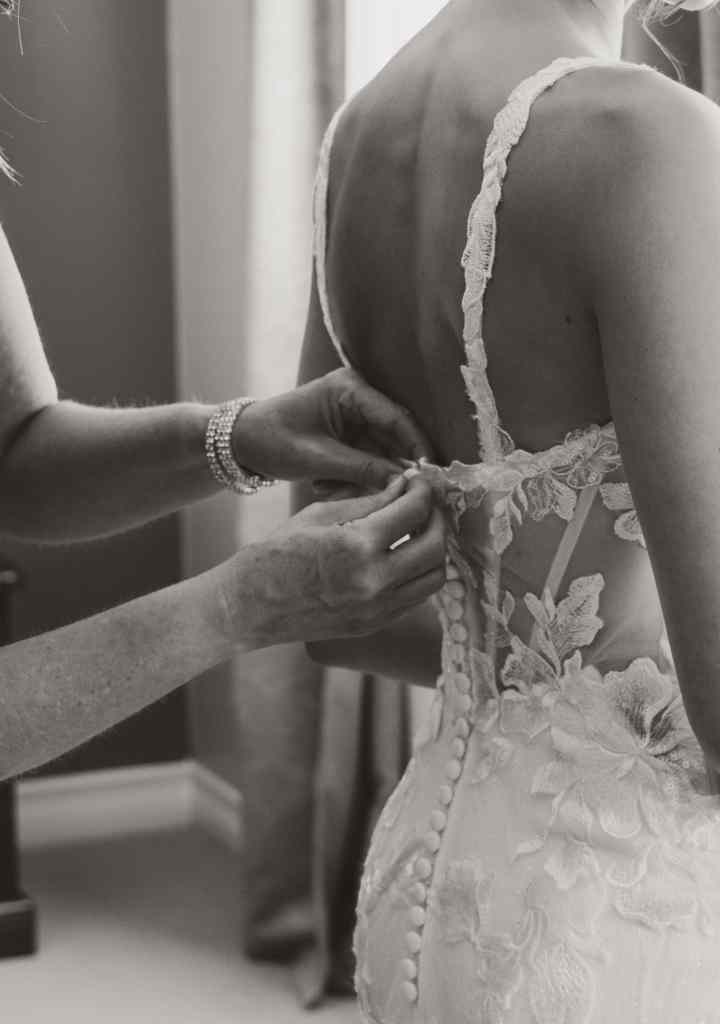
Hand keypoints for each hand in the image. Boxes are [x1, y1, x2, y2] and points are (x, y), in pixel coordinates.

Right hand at [222, 475, 445, 646]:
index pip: (414, 512)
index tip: (419, 482)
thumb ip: (368, 501)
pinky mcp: (375, 624)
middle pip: (435, 546)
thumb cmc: (276, 553)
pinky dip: (419, 574)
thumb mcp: (320, 514)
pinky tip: (405, 557)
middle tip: (425, 504)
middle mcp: (375, 581)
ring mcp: (377, 609)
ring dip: (434, 550)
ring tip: (419, 532)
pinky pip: (416, 598)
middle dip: (436, 518)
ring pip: (434, 578)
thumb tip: (403, 487)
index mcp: (358, 545)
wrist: (250, 606)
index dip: (423, 491)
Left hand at [230, 368, 433, 492]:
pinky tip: (324, 485)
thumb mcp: (317, 458)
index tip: (429, 476)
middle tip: (391, 497)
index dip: (416, 448)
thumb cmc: (271, 440)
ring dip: (365, 478)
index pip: (397, 418)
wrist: (239, 442)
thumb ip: (364, 469)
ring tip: (330, 488)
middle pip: (395, 437)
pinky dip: (353, 478)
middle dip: (389, 469)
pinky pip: (367, 461)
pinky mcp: (350, 436)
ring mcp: (355, 417)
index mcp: (350, 389)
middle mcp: (358, 398)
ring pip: (382, 453)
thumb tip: (406, 483)